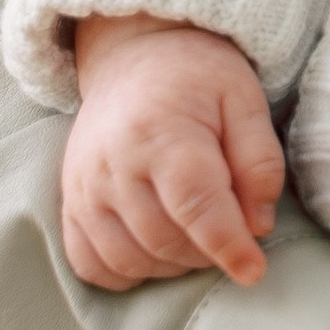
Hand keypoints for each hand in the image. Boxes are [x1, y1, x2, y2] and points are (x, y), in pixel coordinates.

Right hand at [62, 13, 285, 289]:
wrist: (135, 56)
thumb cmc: (198, 77)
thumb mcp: (244, 98)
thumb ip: (259, 161)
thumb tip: (258, 227)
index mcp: (163, 131)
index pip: (196, 205)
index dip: (227, 245)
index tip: (254, 270)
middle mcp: (115, 164)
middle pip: (164, 239)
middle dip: (206, 253)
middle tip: (233, 233)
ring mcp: (84, 187)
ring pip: (128, 259)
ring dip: (171, 266)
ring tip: (199, 237)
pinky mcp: (70, 203)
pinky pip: (89, 264)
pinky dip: (125, 273)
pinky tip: (156, 253)